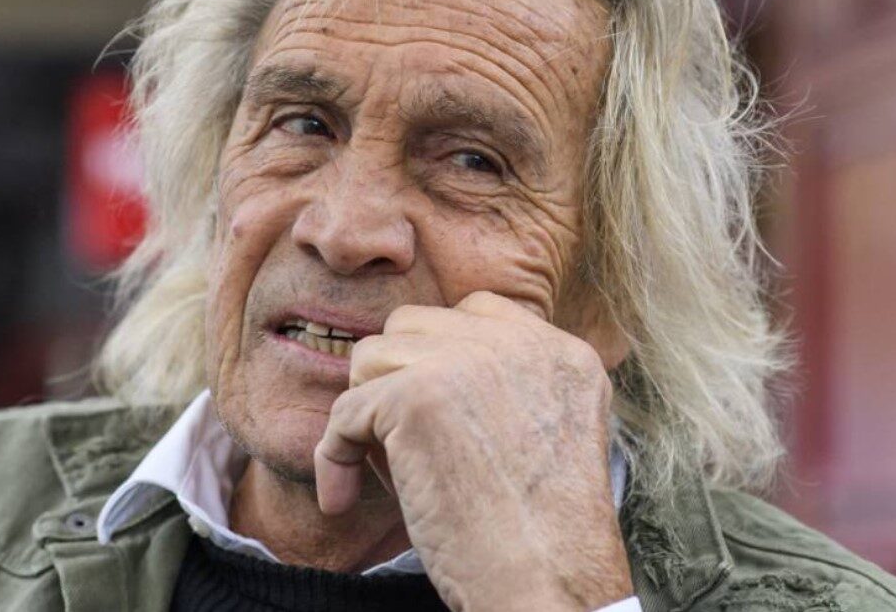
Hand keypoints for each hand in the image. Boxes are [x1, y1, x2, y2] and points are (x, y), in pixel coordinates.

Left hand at [314, 291, 632, 610]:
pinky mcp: (416, 397)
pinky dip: (334, 459)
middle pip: (414, 327)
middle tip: (405, 449)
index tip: (430, 419)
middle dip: (396, 382)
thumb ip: (512, 388)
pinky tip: (343, 499)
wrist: (550, 583)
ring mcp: (465, 362)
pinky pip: (345, 412)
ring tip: (393, 475)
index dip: (439, 360)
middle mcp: (519, 343)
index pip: (475, 313)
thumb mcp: (554, 438)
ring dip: (369, 416)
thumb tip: (434, 371)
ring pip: (372, 358)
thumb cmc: (546, 540)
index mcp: (561, 351)